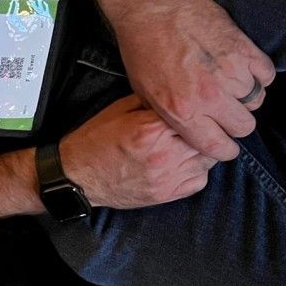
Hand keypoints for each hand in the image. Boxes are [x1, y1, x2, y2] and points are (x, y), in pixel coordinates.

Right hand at [59, 95, 217, 207]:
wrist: (77, 177)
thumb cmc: (95, 142)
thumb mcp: (118, 110)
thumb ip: (151, 101)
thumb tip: (178, 91)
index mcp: (150, 129)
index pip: (194, 113)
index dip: (196, 109)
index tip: (195, 108)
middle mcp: (163, 154)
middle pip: (206, 137)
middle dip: (203, 130)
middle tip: (195, 126)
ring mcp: (166, 177)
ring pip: (208, 159)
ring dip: (202, 150)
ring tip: (187, 145)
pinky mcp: (167, 194)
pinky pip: (200, 180)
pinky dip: (197, 171)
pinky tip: (183, 163)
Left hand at [111, 0, 274, 161]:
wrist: (152, 6)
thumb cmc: (142, 49)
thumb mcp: (144, 94)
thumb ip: (172, 117)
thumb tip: (191, 134)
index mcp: (182, 111)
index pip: (218, 147)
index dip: (222, 148)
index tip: (221, 143)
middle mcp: (209, 96)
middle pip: (244, 126)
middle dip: (234, 123)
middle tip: (223, 111)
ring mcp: (230, 72)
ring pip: (256, 100)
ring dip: (243, 95)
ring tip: (225, 82)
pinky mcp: (245, 49)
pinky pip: (266, 75)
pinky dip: (257, 74)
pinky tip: (238, 68)